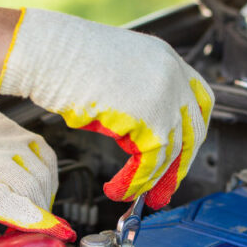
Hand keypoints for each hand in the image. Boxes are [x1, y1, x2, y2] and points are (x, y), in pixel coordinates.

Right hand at [0, 8, 213, 208]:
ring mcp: (165, 95)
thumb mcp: (117, 77)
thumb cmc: (66, 63)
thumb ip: (140, 101)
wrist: (46, 53)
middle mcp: (172, 75)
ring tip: (130, 194)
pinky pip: (152, 162)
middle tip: (162, 190)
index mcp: (166, 59)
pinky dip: (134, 182)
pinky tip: (117, 188)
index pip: (199, 101)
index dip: (190, 133)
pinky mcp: (150, 117)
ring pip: (172, 152)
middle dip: (177, 167)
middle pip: (193, 131)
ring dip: (150, 181)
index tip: (180, 156)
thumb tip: (142, 143)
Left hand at [0, 98, 74, 246]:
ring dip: (45, 198)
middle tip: (27, 233)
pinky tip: (42, 186)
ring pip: (42, 175)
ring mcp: (5, 141)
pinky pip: (45, 154)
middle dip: (37, 218)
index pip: (6, 202)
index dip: (33, 220)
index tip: (56, 233)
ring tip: (35, 213)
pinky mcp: (13, 130)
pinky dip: (50, 174)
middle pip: (31, 194)